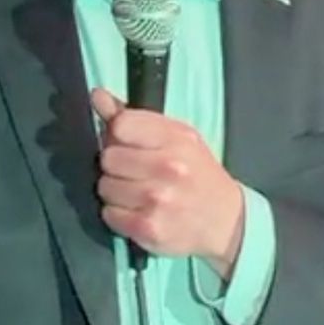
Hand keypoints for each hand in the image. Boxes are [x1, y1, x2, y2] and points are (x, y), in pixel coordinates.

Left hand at [90, 87, 246, 276]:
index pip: (120, 126)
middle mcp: (168, 168)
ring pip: (104, 187)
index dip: (117, 135)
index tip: (127, 144)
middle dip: (115, 166)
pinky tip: (137, 211)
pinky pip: (109, 214)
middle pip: (108, 157)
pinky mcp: (148, 228)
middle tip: (134, 172)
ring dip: (115, 191)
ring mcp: (158, 200)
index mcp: (176, 139)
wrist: (226, 220)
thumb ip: (132, 116)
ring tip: (137, 193)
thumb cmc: (197, 174)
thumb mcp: (175, 137)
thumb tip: (97, 96)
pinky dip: (118, 214)